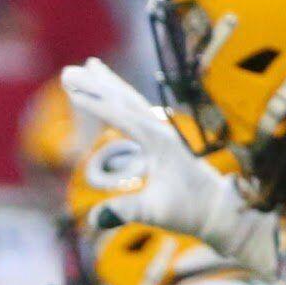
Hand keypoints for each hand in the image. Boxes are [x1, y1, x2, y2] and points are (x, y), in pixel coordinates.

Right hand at [60, 57, 227, 235]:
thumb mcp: (154, 213)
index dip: (95, 104)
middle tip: (67, 71)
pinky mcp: (162, 136)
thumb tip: (94, 219)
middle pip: (123, 99)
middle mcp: (160, 129)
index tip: (72, 92)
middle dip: (95, 84)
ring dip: (108, 83)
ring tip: (90, 65)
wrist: (217, 209)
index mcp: (158, 141)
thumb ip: (125, 211)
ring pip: (131, 99)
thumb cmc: (189, 211)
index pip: (121, 116)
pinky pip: (136, 108)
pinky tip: (113, 90)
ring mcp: (162, 130)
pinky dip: (120, 95)